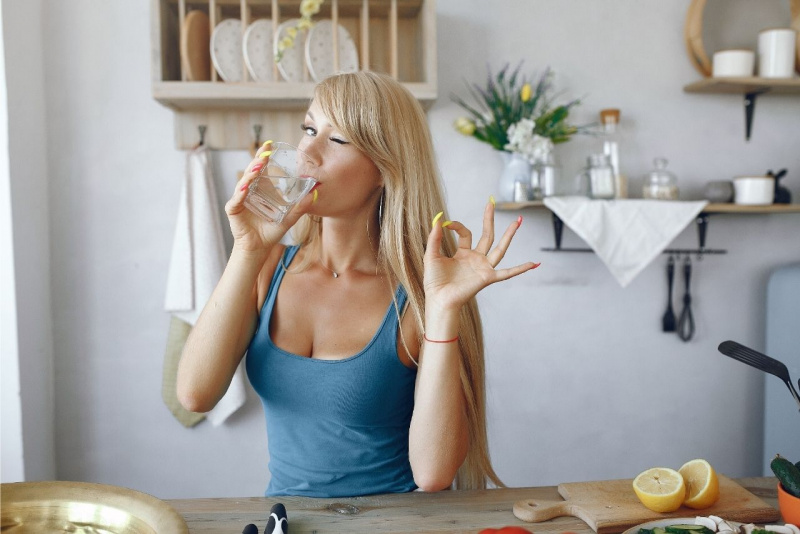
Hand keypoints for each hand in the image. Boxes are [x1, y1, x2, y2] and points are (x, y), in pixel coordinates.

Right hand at [225, 143, 315, 254]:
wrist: (259, 248)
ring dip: (250, 174)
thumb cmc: (271, 232)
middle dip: (258, 160)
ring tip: (258, 166)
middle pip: (251, 171)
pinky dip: (240, 192)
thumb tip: (315, 194)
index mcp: (260, 189)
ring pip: (243, 182)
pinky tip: (246, 186)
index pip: (261, 168)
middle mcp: (248, 191)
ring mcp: (239, 199)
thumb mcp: (289, 218)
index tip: (269, 144)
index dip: (264, 156)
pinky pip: (236, 199)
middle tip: (265, 151)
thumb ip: (301, 207)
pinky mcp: (233, 209)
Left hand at [423, 200, 538, 311]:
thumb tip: (437, 218)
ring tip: (518, 220)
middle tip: (492, 202)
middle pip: (487, 235)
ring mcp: (483, 268)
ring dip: (509, 235)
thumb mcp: (432, 255)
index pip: (465, 233)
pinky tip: (534, 263)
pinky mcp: (487, 277)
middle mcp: (475, 259)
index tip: (445, 224)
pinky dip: (521, 269)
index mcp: (463, 254)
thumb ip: (435, 237)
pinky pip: (508, 273)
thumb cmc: (434, 282)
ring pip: (500, 248)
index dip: (456, 226)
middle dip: (489, 218)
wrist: (439, 299)